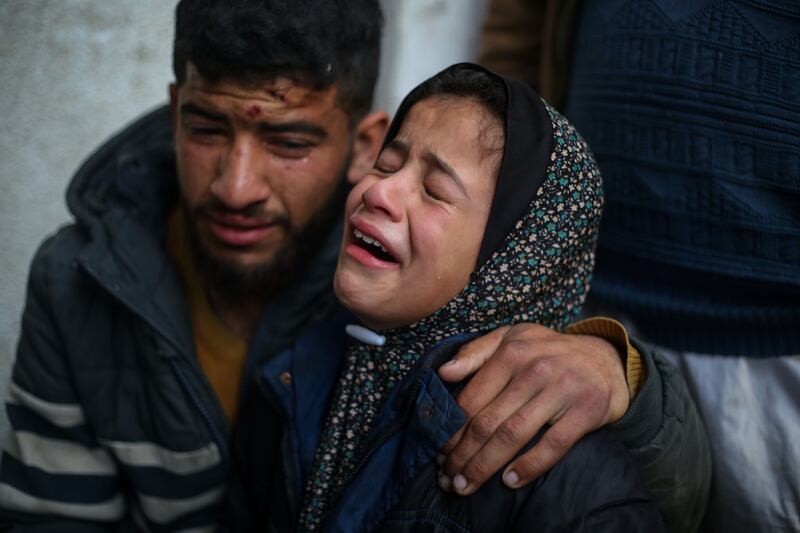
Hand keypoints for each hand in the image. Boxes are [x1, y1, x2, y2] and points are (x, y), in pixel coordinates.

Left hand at [436, 323, 628, 494]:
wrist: (607, 359)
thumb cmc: (548, 352)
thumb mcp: (512, 338)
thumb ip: (475, 352)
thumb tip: (443, 373)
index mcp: (511, 352)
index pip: (471, 399)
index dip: (451, 431)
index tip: (439, 454)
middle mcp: (535, 369)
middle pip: (487, 422)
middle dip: (462, 455)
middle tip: (447, 478)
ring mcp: (562, 389)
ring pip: (513, 435)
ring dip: (485, 466)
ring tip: (466, 485)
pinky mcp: (587, 410)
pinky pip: (553, 445)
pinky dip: (529, 466)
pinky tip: (509, 481)